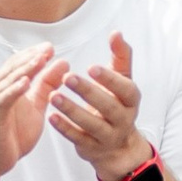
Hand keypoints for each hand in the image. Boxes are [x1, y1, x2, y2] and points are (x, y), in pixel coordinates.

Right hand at [0, 43, 63, 175]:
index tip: (50, 47)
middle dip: (31, 57)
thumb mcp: (35, 106)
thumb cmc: (12, 133)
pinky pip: (3, 101)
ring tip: (40, 60)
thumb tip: (62, 63)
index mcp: (4, 85)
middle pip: (13, 68)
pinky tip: (26, 83)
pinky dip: (14, 90)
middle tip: (47, 49)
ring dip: (25, 69)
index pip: (18, 63)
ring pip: (8, 81)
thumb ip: (47, 86)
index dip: (33, 54)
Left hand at [48, 29, 151, 180]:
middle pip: (108, 107)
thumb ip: (120, 57)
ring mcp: (108, 136)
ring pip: (92, 125)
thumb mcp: (122, 81)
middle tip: (68, 77)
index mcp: (131, 100)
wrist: (117, 146)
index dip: (110, 79)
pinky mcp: (92, 148)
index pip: (125, 89)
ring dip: (72, 110)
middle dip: (88, 92)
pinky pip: (78, 139)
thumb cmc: (116, 103)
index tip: (91, 66)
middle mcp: (123, 119)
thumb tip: (116, 32)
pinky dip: (64, 128)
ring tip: (54, 96)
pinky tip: (50, 116)